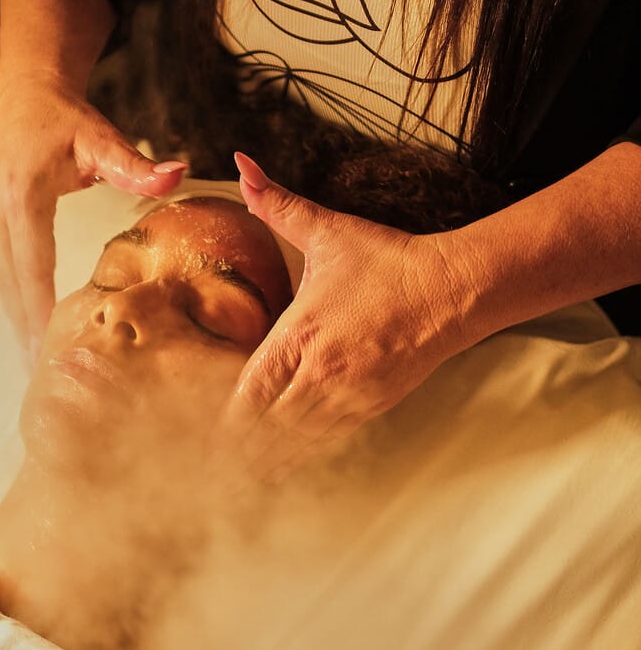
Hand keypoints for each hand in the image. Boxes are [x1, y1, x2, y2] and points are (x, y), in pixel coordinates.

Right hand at [0, 74, 186, 351]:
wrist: (28, 95)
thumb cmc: (70, 122)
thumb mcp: (103, 140)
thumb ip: (137, 165)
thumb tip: (177, 174)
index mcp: (22, 193)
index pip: (32, 261)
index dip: (38, 304)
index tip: (47, 342)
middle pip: (8, 278)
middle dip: (22, 326)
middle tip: (37, 371)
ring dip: (5, 319)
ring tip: (22, 362)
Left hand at [218, 153, 468, 480]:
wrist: (453, 290)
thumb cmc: (389, 263)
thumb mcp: (329, 232)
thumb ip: (277, 205)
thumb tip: (242, 165)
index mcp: (302, 334)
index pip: (250, 389)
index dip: (222, 417)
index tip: (196, 430)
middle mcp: (322, 373)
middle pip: (265, 426)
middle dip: (234, 447)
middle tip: (203, 467)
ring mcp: (348, 397)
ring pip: (294, 443)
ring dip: (262, 461)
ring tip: (230, 484)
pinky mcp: (370, 410)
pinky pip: (325, 444)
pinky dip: (298, 459)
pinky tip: (276, 472)